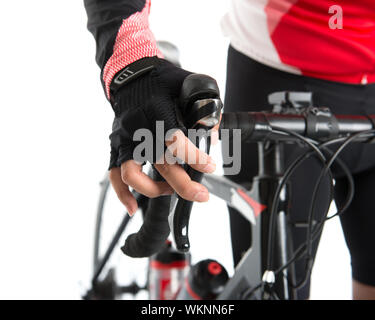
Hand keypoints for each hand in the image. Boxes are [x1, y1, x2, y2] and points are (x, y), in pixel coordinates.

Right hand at [108, 57, 219, 214]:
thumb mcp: (191, 85)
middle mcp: (139, 129)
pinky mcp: (116, 146)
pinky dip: (121, 193)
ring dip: (153, 190)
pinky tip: (132, 207)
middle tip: (201, 195)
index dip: (194, 157)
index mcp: (157, 111)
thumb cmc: (161, 80)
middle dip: (183, 185)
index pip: (174, 140)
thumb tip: (213, 135)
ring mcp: (125, 139)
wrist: (131, 74)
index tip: (209, 166)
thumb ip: (206, 109)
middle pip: (159, 164)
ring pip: (132, 174)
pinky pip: (114, 174)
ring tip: (170, 192)